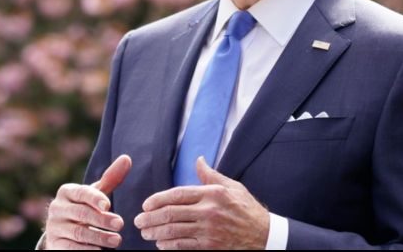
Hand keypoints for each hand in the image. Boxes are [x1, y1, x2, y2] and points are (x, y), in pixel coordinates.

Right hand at [44, 155, 131, 249]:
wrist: (62, 230)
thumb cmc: (84, 206)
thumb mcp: (96, 193)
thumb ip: (111, 177)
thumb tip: (127, 158)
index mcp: (67, 192)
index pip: (81, 193)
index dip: (95, 198)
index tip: (108, 205)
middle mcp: (57, 208)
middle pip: (81, 214)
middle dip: (102, 220)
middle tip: (120, 224)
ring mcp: (54, 227)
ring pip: (78, 232)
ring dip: (99, 237)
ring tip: (117, 241)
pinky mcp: (54, 244)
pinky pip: (70, 248)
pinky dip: (86, 250)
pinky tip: (100, 251)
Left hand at [134, 157, 268, 249]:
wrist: (264, 235)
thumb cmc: (246, 209)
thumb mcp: (232, 187)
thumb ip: (211, 175)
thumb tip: (198, 160)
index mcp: (212, 193)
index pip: (178, 194)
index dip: (158, 199)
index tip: (146, 205)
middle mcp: (209, 211)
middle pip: (171, 213)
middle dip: (150, 218)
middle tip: (139, 221)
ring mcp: (209, 230)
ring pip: (173, 231)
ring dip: (155, 233)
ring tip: (146, 233)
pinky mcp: (210, 246)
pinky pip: (183, 246)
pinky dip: (169, 246)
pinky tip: (161, 245)